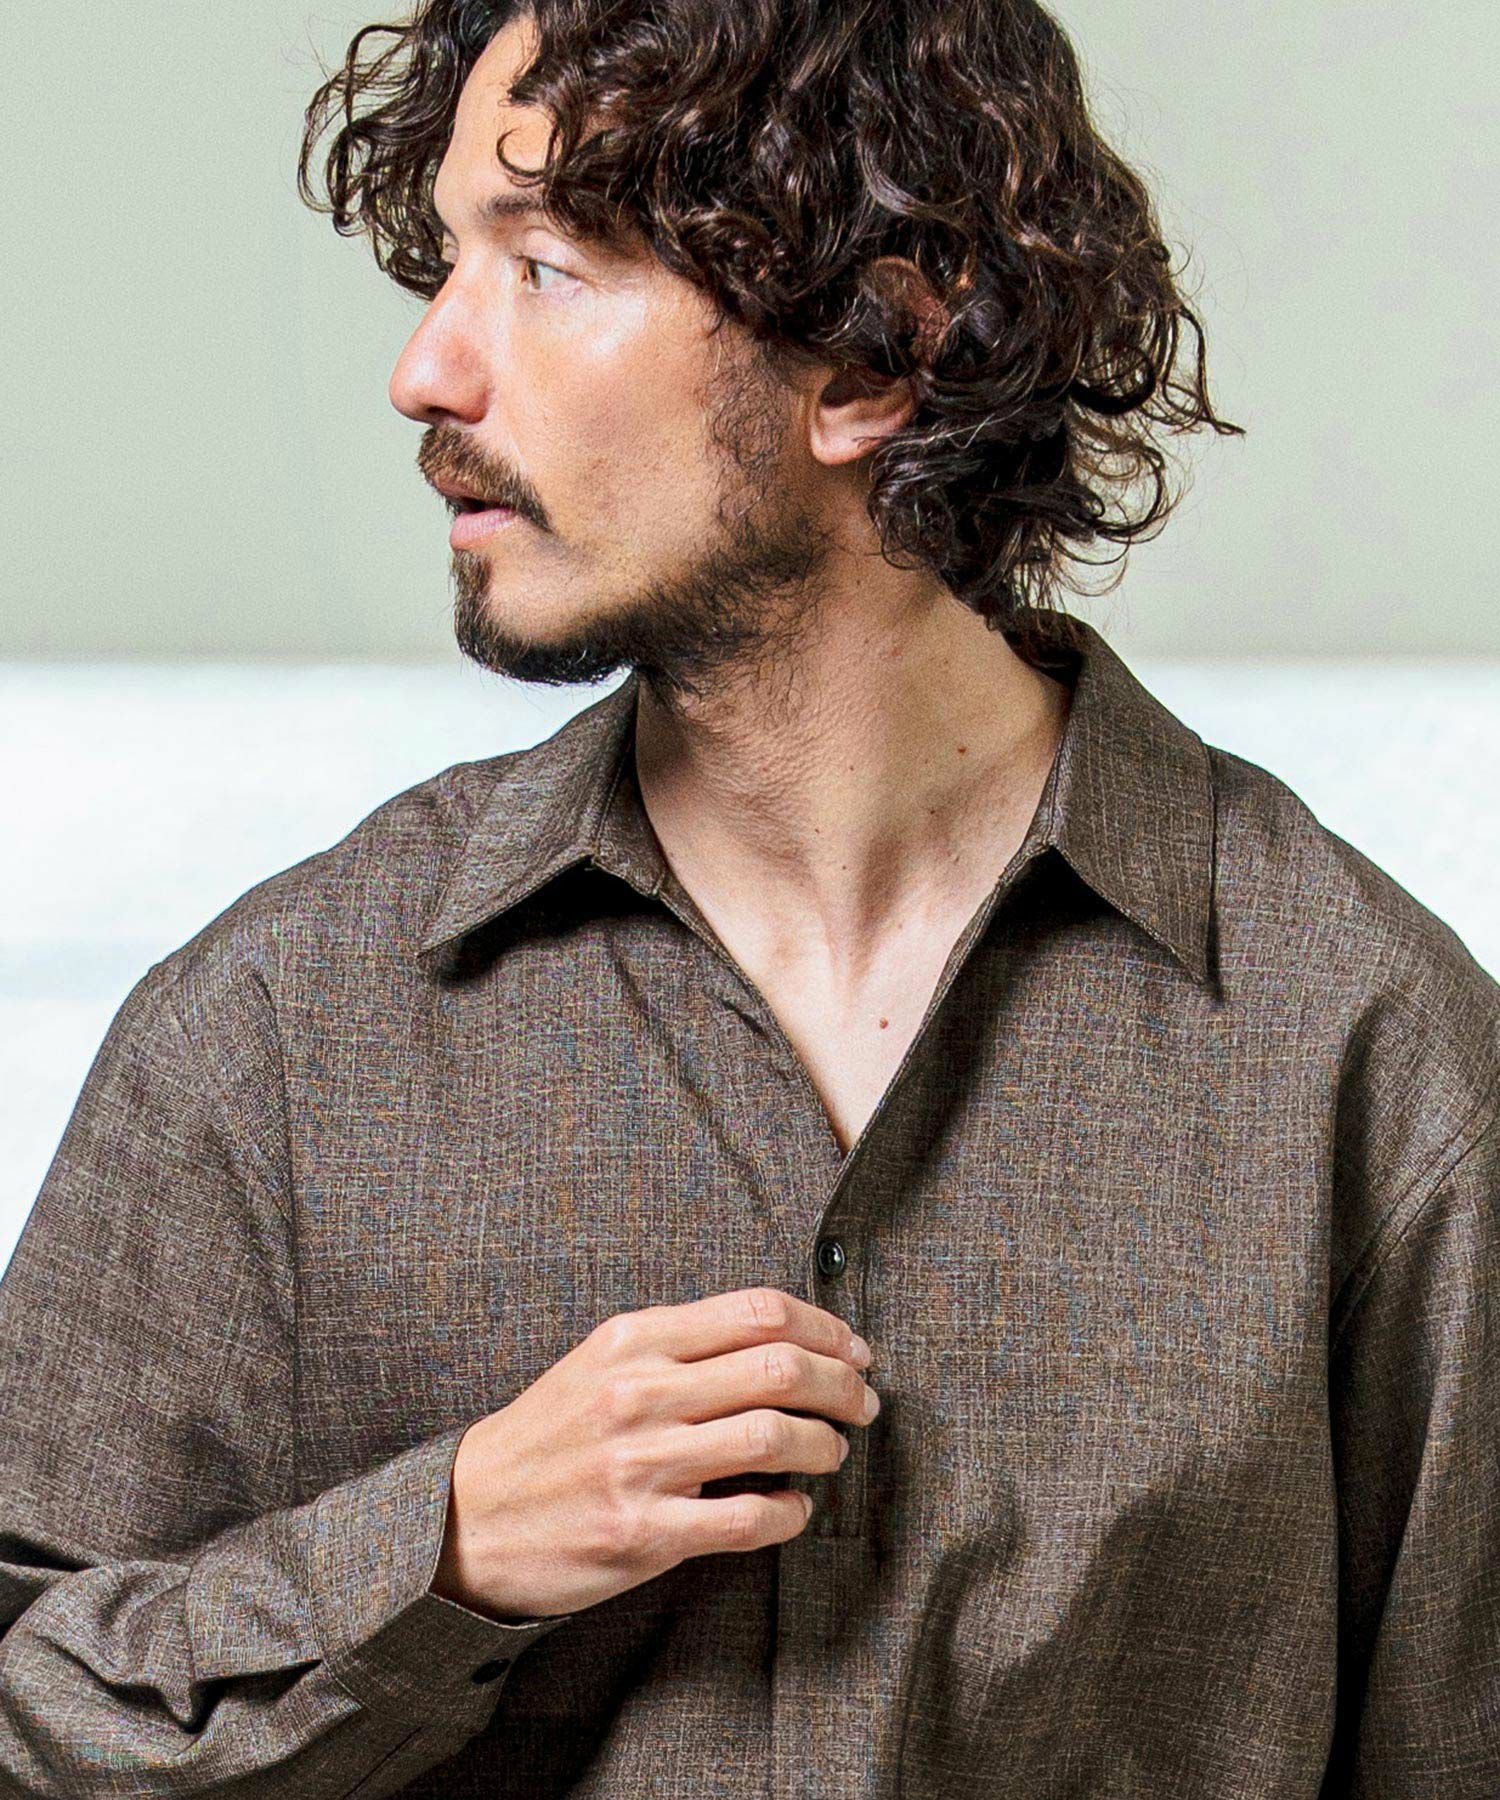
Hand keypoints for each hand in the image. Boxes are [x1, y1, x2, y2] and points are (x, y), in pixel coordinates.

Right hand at [430, 1286, 877, 1620]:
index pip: (758, 1312)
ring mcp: (641, 1463)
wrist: (468, 1516)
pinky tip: (796, 1507)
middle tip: (863, 1401)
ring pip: (773, 1436)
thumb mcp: (602, 1362)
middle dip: (841, 1383)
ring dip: (824, 1444)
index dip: (825, 1327)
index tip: (854, 1348)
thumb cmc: (550, 1435)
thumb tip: (781, 1341)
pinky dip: (790, 1512)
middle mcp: (639, 1391)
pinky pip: (746, 1518)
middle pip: (778, 1367)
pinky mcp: (642, 1532)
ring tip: (832, 1451)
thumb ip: (680, 1345)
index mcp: (634, 1338)